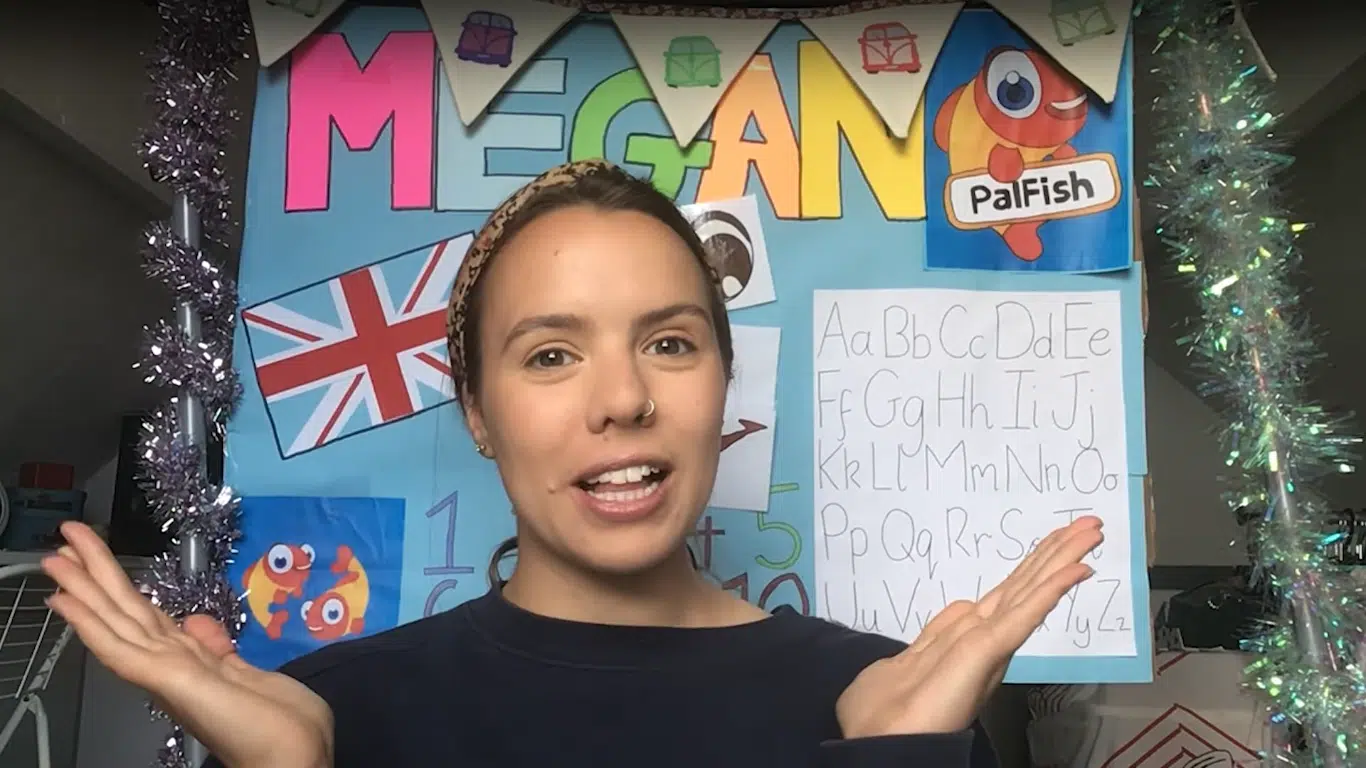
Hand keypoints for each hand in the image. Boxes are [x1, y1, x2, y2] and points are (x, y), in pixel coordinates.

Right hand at [42, 522, 332, 767]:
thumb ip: (220, 650)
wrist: (290, 759)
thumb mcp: (253, 675)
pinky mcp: (166, 681)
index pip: (147, 621)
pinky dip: (89, 624)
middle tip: (67, 537)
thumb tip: (199, 625)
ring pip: (116, 622)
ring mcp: (166, 674)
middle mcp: (171, 667)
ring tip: (55, 556)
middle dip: (96, 574)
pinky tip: (65, 600)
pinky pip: (119, 649)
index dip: (121, 592)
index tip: (99, 564)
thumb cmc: (280, 726)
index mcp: (191, 664)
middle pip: (127, 612)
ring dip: (84, 588)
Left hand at [835, 516, 1103, 738]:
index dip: (1035, 567)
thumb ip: (937, 637)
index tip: (1060, 538)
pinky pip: (1021, 618)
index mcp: (965, 640)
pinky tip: (1073, 570)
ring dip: (1060, 561)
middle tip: (1089, 523)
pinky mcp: (985, 656)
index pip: (1006, 595)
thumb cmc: (888, 717)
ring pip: (1028, 594)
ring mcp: (985, 648)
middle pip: (1024, 587)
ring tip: (1090, 532)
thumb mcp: (906, 662)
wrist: (881, 748)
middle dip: (1056, 554)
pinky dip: (1048, 592)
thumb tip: (959, 613)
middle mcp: (981, 640)